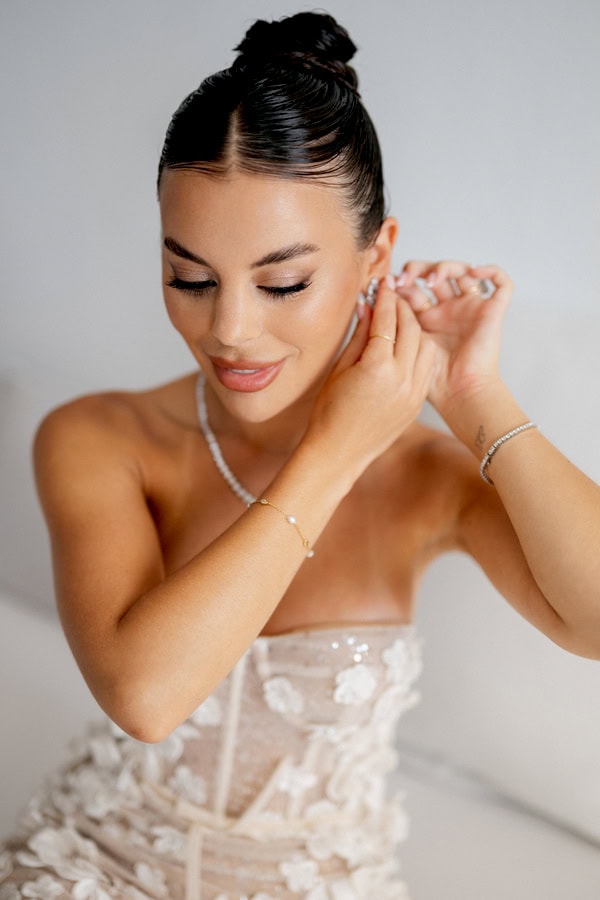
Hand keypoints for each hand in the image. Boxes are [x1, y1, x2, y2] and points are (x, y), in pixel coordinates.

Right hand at [306, 278, 435, 473]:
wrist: (338, 453)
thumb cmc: (329, 412)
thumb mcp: (340, 369)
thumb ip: (359, 336)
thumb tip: (367, 307)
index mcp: (378, 368)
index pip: (387, 321)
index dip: (385, 299)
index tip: (383, 285)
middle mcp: (402, 379)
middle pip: (412, 328)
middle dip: (403, 309)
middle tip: (392, 298)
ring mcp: (413, 393)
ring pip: (425, 346)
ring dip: (415, 329)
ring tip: (400, 321)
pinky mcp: (417, 404)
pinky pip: (426, 368)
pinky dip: (419, 351)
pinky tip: (406, 346)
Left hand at [393, 260, 512, 414]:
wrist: (459, 393)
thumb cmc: (432, 380)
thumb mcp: (405, 344)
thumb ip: (393, 322)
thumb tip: (372, 301)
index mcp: (427, 319)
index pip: (414, 287)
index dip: (402, 281)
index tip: (388, 286)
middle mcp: (449, 310)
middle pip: (436, 273)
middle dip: (419, 269)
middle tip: (406, 278)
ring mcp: (471, 309)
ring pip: (464, 271)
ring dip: (446, 267)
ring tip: (431, 280)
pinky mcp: (493, 312)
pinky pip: (501, 283)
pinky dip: (490, 271)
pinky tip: (474, 272)